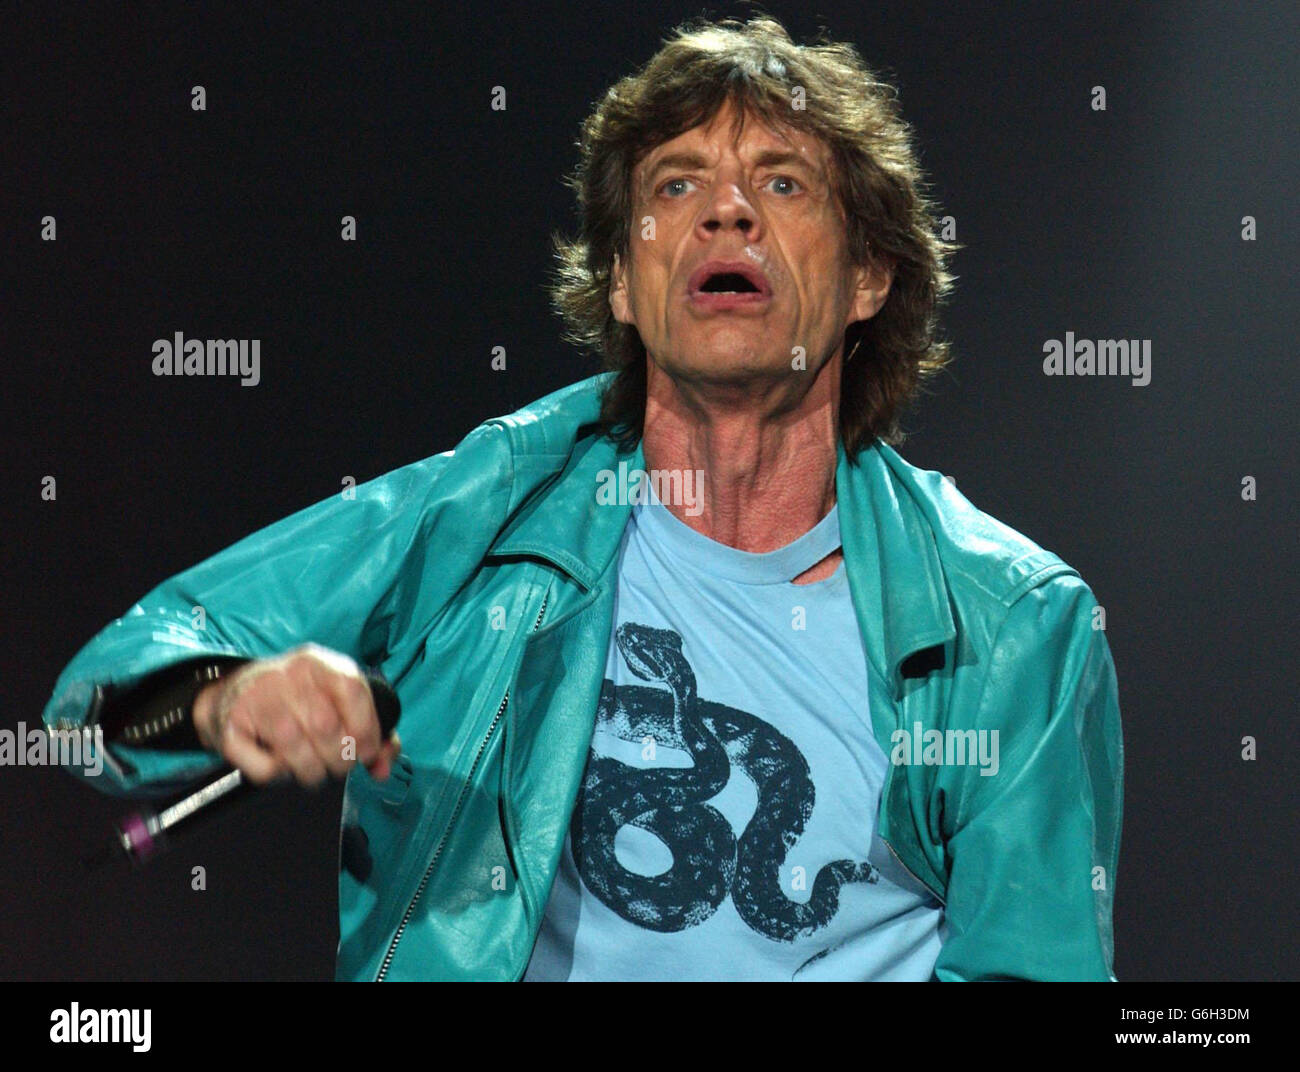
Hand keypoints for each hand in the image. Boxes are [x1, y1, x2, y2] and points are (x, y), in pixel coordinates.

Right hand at [191, 643, 400, 786]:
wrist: (231, 692)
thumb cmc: (294, 701)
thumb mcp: (333, 700)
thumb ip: (369, 730)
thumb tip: (383, 765)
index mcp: (319, 664)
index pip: (353, 690)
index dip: (367, 729)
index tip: (368, 753)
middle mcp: (288, 675)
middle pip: (325, 725)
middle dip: (340, 759)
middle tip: (337, 766)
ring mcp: (256, 697)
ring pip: (293, 745)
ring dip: (311, 770)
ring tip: (312, 770)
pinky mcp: (232, 724)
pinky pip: (264, 766)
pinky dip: (278, 775)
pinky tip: (281, 765)